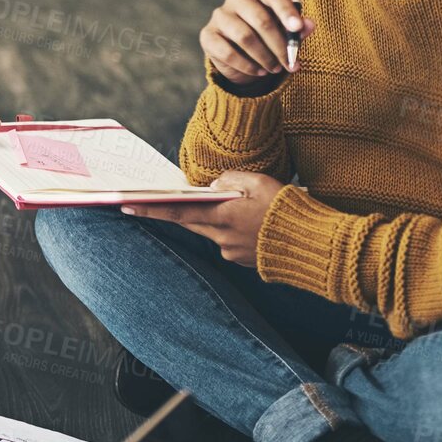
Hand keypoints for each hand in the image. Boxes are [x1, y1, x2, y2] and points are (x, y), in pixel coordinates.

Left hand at [121, 171, 283, 265]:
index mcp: (221, 217)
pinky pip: (231, 241)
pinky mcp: (246, 261)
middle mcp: (222, 239)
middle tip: (160, 200)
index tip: (124, 206)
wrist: (318, 246)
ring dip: (215, 218)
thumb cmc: (289, 208)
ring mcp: (234, 253)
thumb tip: (211, 187)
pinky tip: (253, 222)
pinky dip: (233, 229)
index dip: (148, 209)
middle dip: (177, 211)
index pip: (176, 211)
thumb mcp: (259, 181)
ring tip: (238, 207)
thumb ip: (229, 180)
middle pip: (190, 222)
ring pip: (212, 231)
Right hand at [200, 0, 314, 87]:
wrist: (240, 54)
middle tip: (290, 63)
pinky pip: (228, 53)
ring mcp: (219, 16)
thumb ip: (297, 28)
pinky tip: (259, 71)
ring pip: (245, 38)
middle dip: (279, 45)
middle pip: (260, 19)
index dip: (285, 11)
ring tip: (275, 68)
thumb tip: (309, 24)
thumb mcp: (286, 31)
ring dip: (265, 57)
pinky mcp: (208, 35)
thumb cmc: (268, 35)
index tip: (298, 27)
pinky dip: (247, 66)